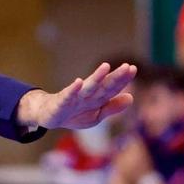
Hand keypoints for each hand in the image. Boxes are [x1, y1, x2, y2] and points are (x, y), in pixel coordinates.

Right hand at [18, 62, 135, 129]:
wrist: (49, 116)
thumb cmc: (74, 114)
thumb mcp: (96, 115)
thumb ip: (112, 107)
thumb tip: (131, 97)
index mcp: (97, 98)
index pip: (112, 87)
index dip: (123, 80)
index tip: (133, 69)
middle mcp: (87, 94)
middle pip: (103, 85)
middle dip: (115, 77)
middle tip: (127, 66)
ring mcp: (74, 97)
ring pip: (88, 87)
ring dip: (96, 77)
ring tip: (105, 67)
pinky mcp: (61, 102)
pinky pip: (67, 96)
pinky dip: (73, 90)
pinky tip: (78, 82)